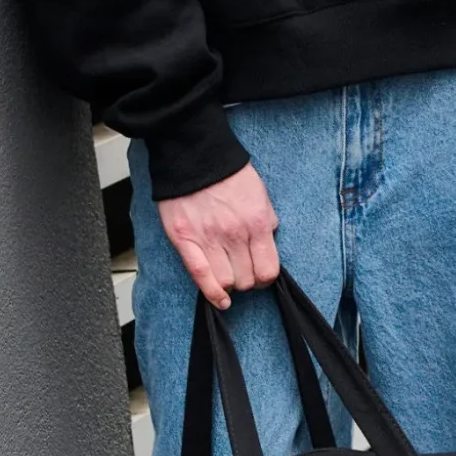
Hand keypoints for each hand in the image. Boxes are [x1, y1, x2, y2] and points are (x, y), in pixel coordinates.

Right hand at [158, 162, 279, 309]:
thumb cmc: (227, 173)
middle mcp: (235, 234)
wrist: (195, 155)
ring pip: (226, 282)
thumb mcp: (260, 194)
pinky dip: (211, 293)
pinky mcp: (185, 240)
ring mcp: (209, 238)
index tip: (261, 275)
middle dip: (247, 280)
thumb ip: (267, 220)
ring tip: (227, 274)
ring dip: (229, 284)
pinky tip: (219, 299)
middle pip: (247, 280)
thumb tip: (269, 240)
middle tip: (242, 271)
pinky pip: (200, 276)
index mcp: (257, 222)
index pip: (268, 270)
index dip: (266, 278)